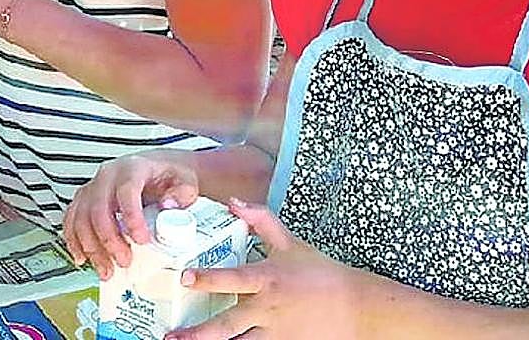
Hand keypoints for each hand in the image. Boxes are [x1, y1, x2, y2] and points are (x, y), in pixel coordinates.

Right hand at [62, 153, 200, 279]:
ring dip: (91, 247)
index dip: (131, 217)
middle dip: (109, 240)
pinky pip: (72, 219)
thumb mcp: (184, 182)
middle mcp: (108, 175)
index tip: (142, 240)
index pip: (126, 191)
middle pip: (98, 208)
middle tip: (124, 261)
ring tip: (106, 270)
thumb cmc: (169, 177)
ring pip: (81, 217)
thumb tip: (167, 207)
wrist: (159, 169)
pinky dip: (74, 240)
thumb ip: (180, 195)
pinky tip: (83, 258)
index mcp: (133, 168)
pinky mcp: (85, 199)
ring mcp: (93, 186)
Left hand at [164, 199, 358, 339]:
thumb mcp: (290, 243)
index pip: (233, 278)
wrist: (356, 307)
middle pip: (228, 324)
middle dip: (199, 333)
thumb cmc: (321, 273)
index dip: (208, 278)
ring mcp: (275, 333)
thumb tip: (233, 203)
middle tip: (172, 336)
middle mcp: (267, 309)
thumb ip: (260, 220)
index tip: (185, 278)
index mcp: (267, 279)